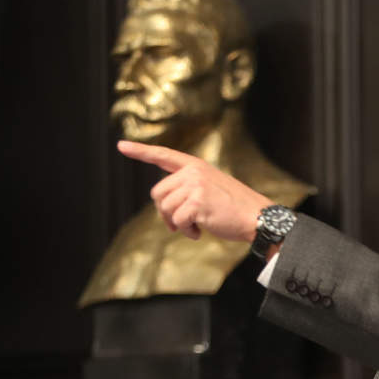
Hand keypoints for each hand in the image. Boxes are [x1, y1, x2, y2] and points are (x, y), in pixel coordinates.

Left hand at [116, 140, 270, 241]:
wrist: (257, 217)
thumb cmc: (235, 208)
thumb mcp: (211, 187)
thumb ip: (188, 188)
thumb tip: (165, 206)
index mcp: (196, 166)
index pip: (164, 155)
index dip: (140, 151)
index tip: (121, 146)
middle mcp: (193, 172)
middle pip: (158, 193)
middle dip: (165, 212)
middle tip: (180, 225)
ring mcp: (195, 186)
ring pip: (165, 209)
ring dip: (177, 224)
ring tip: (194, 228)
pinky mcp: (197, 203)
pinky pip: (177, 221)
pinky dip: (186, 232)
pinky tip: (199, 233)